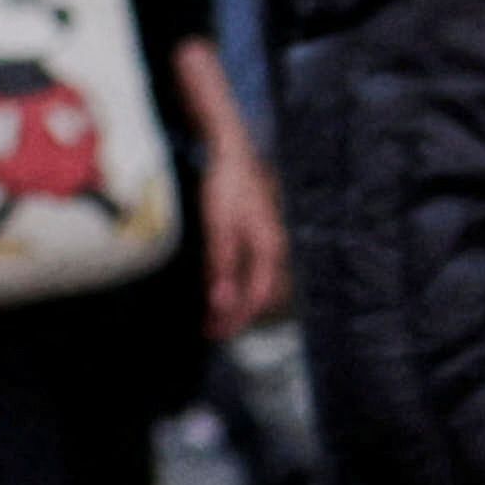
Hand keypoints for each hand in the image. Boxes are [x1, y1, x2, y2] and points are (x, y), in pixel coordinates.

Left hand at [199, 143, 291, 340]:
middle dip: (237, 317)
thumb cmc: (225, 187)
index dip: (237, 318)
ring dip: (236, 303)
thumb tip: (222, 304)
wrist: (231, 152)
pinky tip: (219, 288)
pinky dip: (235, 285)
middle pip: (260, 295)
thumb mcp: (219, 227)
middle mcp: (274, 249)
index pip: (258, 297)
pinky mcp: (258, 235)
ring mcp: (268, 241)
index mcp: (269, 249)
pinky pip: (251, 270)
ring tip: (212, 317)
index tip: (216, 332)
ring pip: (256, 284)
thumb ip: (222, 266)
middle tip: (210, 331)